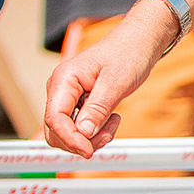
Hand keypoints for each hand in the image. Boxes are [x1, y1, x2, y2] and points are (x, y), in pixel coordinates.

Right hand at [41, 2, 172, 154]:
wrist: (138, 43)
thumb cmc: (128, 54)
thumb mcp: (116, 82)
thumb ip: (98, 108)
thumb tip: (83, 133)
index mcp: (64, 80)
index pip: (55, 119)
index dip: (70, 139)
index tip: (89, 150)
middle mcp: (60, 90)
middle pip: (55, 131)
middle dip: (80, 141)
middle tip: (108, 135)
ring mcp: (68, 98)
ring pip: (67, 132)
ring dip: (90, 137)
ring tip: (113, 123)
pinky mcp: (78, 103)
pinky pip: (79, 127)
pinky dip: (95, 131)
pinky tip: (112, 120)